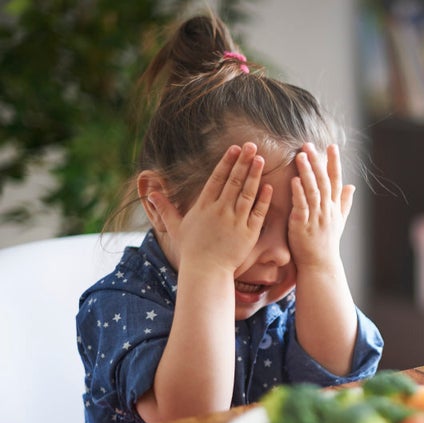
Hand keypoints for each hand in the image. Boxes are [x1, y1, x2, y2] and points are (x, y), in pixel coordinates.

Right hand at [148, 143, 271, 274]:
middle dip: (243, 162)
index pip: (217, 178)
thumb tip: (150, 193)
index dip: (227, 162)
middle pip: (234, 181)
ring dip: (254, 175)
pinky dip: (264, 199)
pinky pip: (258, 212)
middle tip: (252, 146)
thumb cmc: (192, 250)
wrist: (206, 271)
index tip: (234, 148)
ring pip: (247, 193)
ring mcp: (236, 221)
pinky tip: (269, 186)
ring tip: (261, 159)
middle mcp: (220, 210)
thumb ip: (166, 208)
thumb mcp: (176, 227)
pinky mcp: (249, 233)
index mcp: (204, 206)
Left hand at [288, 143, 354, 271]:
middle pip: (324, 181)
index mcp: (334, 207)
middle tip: (309, 145)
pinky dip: (298, 193)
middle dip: (317, 162)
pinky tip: (294, 180)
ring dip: (307, 172)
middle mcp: (327, 210)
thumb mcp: (339, 222)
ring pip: (313, 191)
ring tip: (300, 156)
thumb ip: (344, 203)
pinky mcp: (302, 225)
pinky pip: (302, 206)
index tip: (332, 146)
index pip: (336, 180)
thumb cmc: (327, 244)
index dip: (334, 163)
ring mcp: (316, 217)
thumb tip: (352, 186)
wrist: (320, 265)